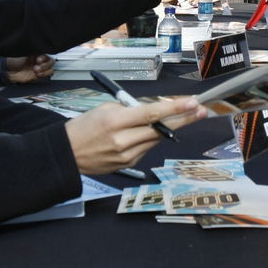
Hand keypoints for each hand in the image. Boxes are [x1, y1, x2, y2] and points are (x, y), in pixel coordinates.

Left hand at [4, 54, 53, 83]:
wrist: (8, 71)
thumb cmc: (12, 60)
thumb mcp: (22, 52)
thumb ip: (32, 51)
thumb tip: (39, 47)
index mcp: (36, 52)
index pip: (47, 53)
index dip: (44, 56)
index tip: (38, 59)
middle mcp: (39, 59)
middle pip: (50, 60)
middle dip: (45, 64)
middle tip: (37, 65)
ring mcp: (39, 67)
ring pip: (50, 68)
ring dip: (45, 70)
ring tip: (36, 70)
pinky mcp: (38, 74)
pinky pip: (47, 74)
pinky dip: (44, 74)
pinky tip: (37, 74)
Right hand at [65, 97, 205, 174]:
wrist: (67, 154)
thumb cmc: (84, 126)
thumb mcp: (105, 109)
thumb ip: (131, 109)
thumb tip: (155, 109)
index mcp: (115, 121)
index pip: (151, 114)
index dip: (174, 109)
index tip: (192, 103)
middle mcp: (122, 140)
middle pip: (160, 129)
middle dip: (183, 120)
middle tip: (200, 111)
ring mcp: (126, 156)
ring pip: (156, 139)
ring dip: (168, 128)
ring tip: (181, 117)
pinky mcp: (127, 165)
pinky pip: (146, 148)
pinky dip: (150, 138)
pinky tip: (149, 132)